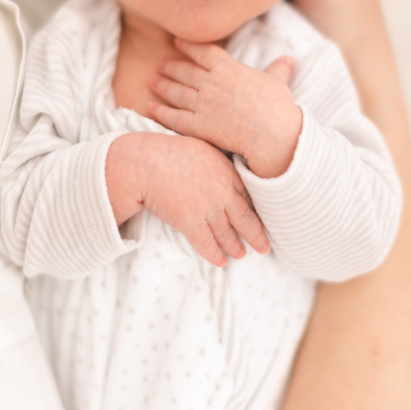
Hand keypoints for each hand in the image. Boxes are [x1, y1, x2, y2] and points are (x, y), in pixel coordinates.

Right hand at [105, 131, 269, 266]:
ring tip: (241, 254)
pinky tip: (221, 262)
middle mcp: (222, 192)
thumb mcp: (202, 147)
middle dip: (256, 236)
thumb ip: (216, 162)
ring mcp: (208, 208)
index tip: (261, 221)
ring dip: (235, 246)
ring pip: (227, 234)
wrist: (146, 162)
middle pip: (245, 219)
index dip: (255, 211)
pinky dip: (214, 254)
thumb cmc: (170, 151)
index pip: (247, 196)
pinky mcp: (191, 222)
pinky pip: (206, 243)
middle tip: (264, 247)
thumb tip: (221, 171)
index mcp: (226, 171)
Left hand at [148, 40, 302, 178]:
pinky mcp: (200, 126)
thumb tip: (290, 58)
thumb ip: (279, 69)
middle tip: (159, 64)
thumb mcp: (278, 83)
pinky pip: (175, 118)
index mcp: (229, 69)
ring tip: (152, 81)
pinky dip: (161, 112)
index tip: (177, 41)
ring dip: (163, 86)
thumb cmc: (278, 107)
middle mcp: (212, 84)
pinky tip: (151, 107)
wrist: (272, 133)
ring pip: (177, 93)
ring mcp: (204, 105)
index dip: (189, 46)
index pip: (204, 52)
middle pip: (186, 72)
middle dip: (171, 67)